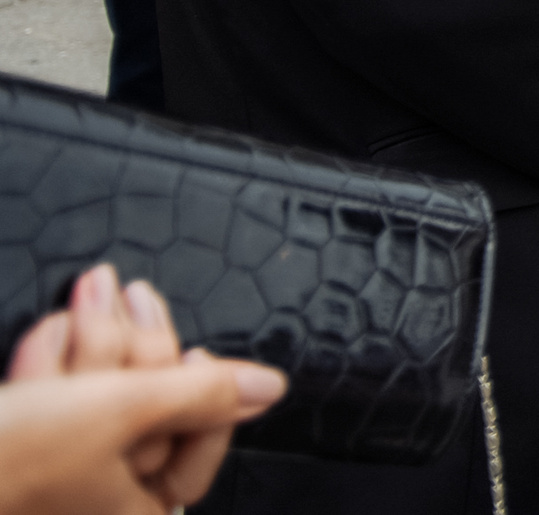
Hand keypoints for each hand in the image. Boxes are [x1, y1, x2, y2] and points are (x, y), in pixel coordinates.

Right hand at [3, 264, 285, 513]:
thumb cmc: (15, 456)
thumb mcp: (123, 410)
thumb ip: (200, 393)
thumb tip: (269, 389)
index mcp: (133, 513)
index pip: (198, 455)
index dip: (208, 399)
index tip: (200, 350)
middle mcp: (95, 503)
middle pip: (145, 414)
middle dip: (133, 344)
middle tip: (125, 288)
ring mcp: (53, 478)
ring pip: (95, 397)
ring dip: (91, 339)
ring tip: (89, 290)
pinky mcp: (16, 449)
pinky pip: (48, 401)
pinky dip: (48, 362)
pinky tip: (50, 328)